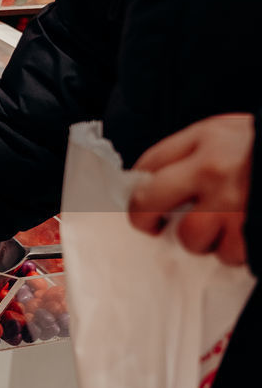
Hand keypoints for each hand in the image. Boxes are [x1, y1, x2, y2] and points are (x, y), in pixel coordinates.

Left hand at [128, 114, 252, 265]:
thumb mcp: (227, 133)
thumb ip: (191, 152)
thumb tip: (153, 181)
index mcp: (206, 139)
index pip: (147, 165)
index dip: (136, 188)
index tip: (139, 202)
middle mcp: (213, 171)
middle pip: (149, 205)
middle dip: (146, 221)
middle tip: (153, 226)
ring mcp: (233, 204)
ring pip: (191, 238)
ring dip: (200, 239)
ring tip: (218, 226)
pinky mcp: (254, 231)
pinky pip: (228, 254)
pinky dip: (233, 250)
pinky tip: (242, 234)